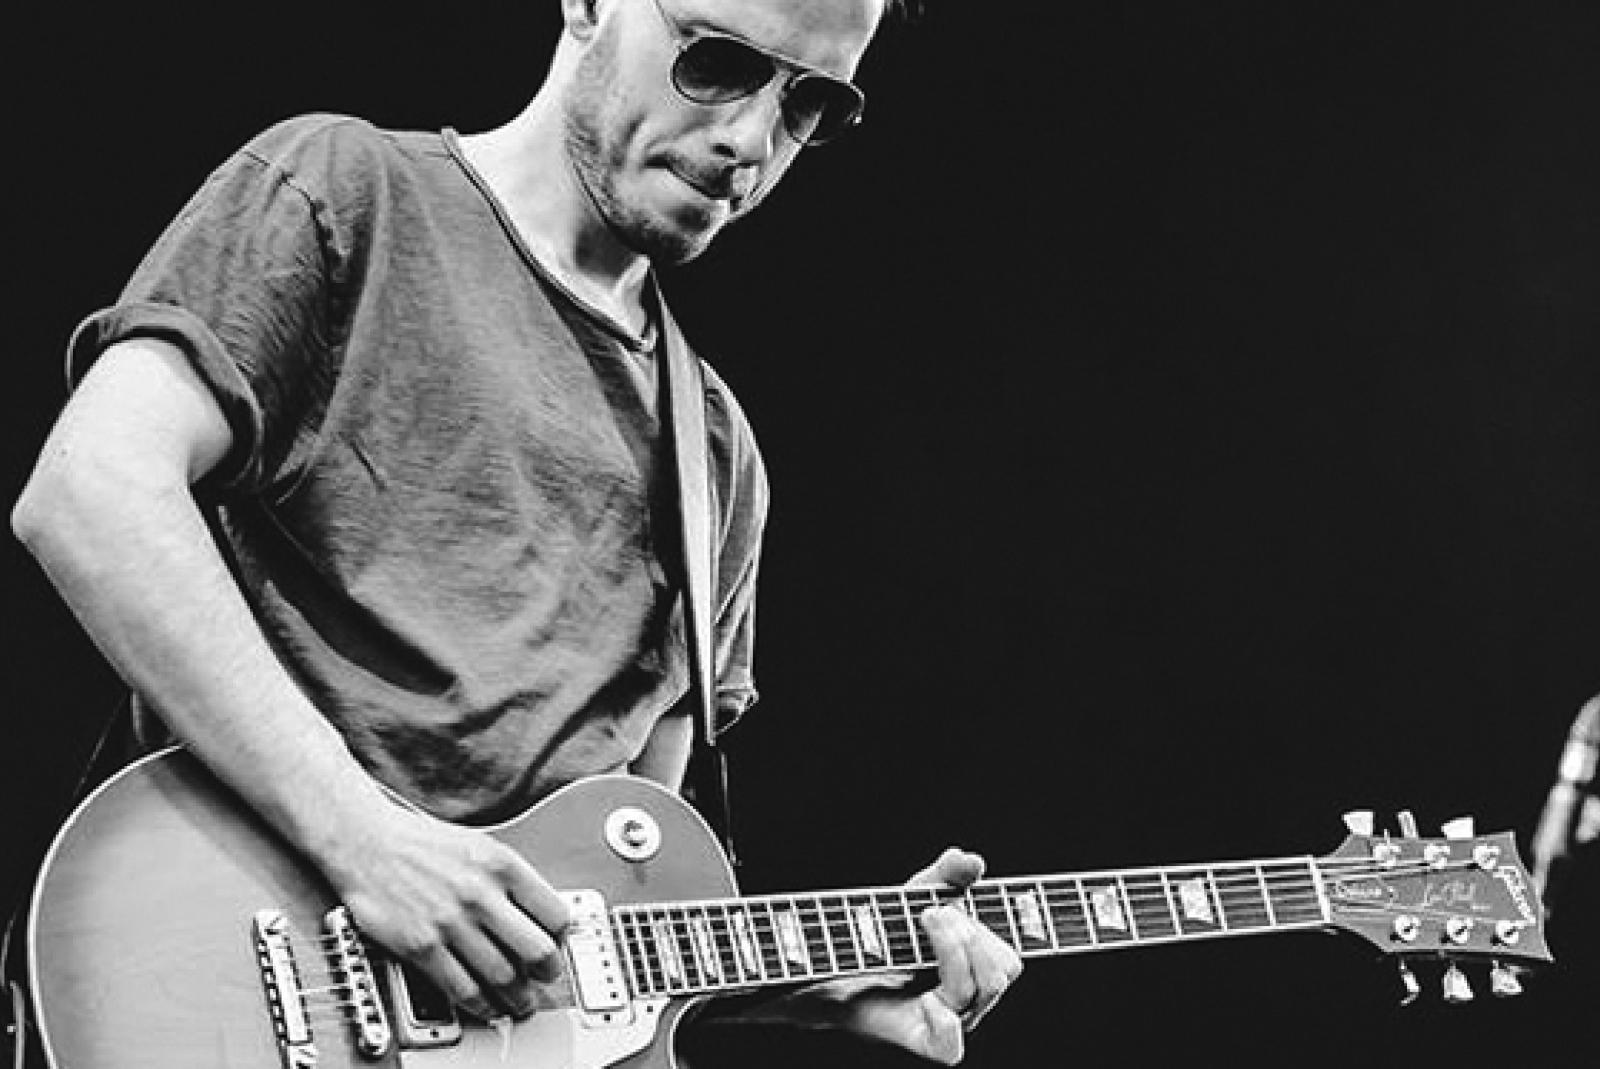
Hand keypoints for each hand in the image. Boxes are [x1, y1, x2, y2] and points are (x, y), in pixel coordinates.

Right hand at [322, 802, 570, 1020]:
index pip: (554, 914)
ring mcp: (452, 923)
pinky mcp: (422, 946)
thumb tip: (538, 914)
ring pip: (503, 975)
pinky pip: (462, 988)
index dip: (561, 939)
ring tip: (522, 1003)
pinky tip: (488, 1007)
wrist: (367, 841)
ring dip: (518, 997)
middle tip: (547, 980)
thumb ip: (511, 879)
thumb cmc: (421, 843)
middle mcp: (481, 894)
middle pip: (536, 950)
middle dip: (548, 973)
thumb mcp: (480, 846)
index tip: (558, 947)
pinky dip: (482, 1005)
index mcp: (502, 865)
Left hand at [841, 848, 1022, 1063]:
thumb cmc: (885, 931)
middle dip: (969, 934)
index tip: (949, 905)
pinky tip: (929, 1002)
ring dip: (954, 949)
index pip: (1008, 960)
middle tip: (932, 913)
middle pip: (1001, 973)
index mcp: (975, 970)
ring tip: (925, 921)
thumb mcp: (918, 893)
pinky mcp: (919, 1039)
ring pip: (977, 992)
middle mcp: (968, 999)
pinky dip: (946, 1023)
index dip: (986, 929)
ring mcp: (946, 1020)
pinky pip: (949, 1046)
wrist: (837, 960)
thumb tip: (971, 860)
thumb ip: (948, 874)